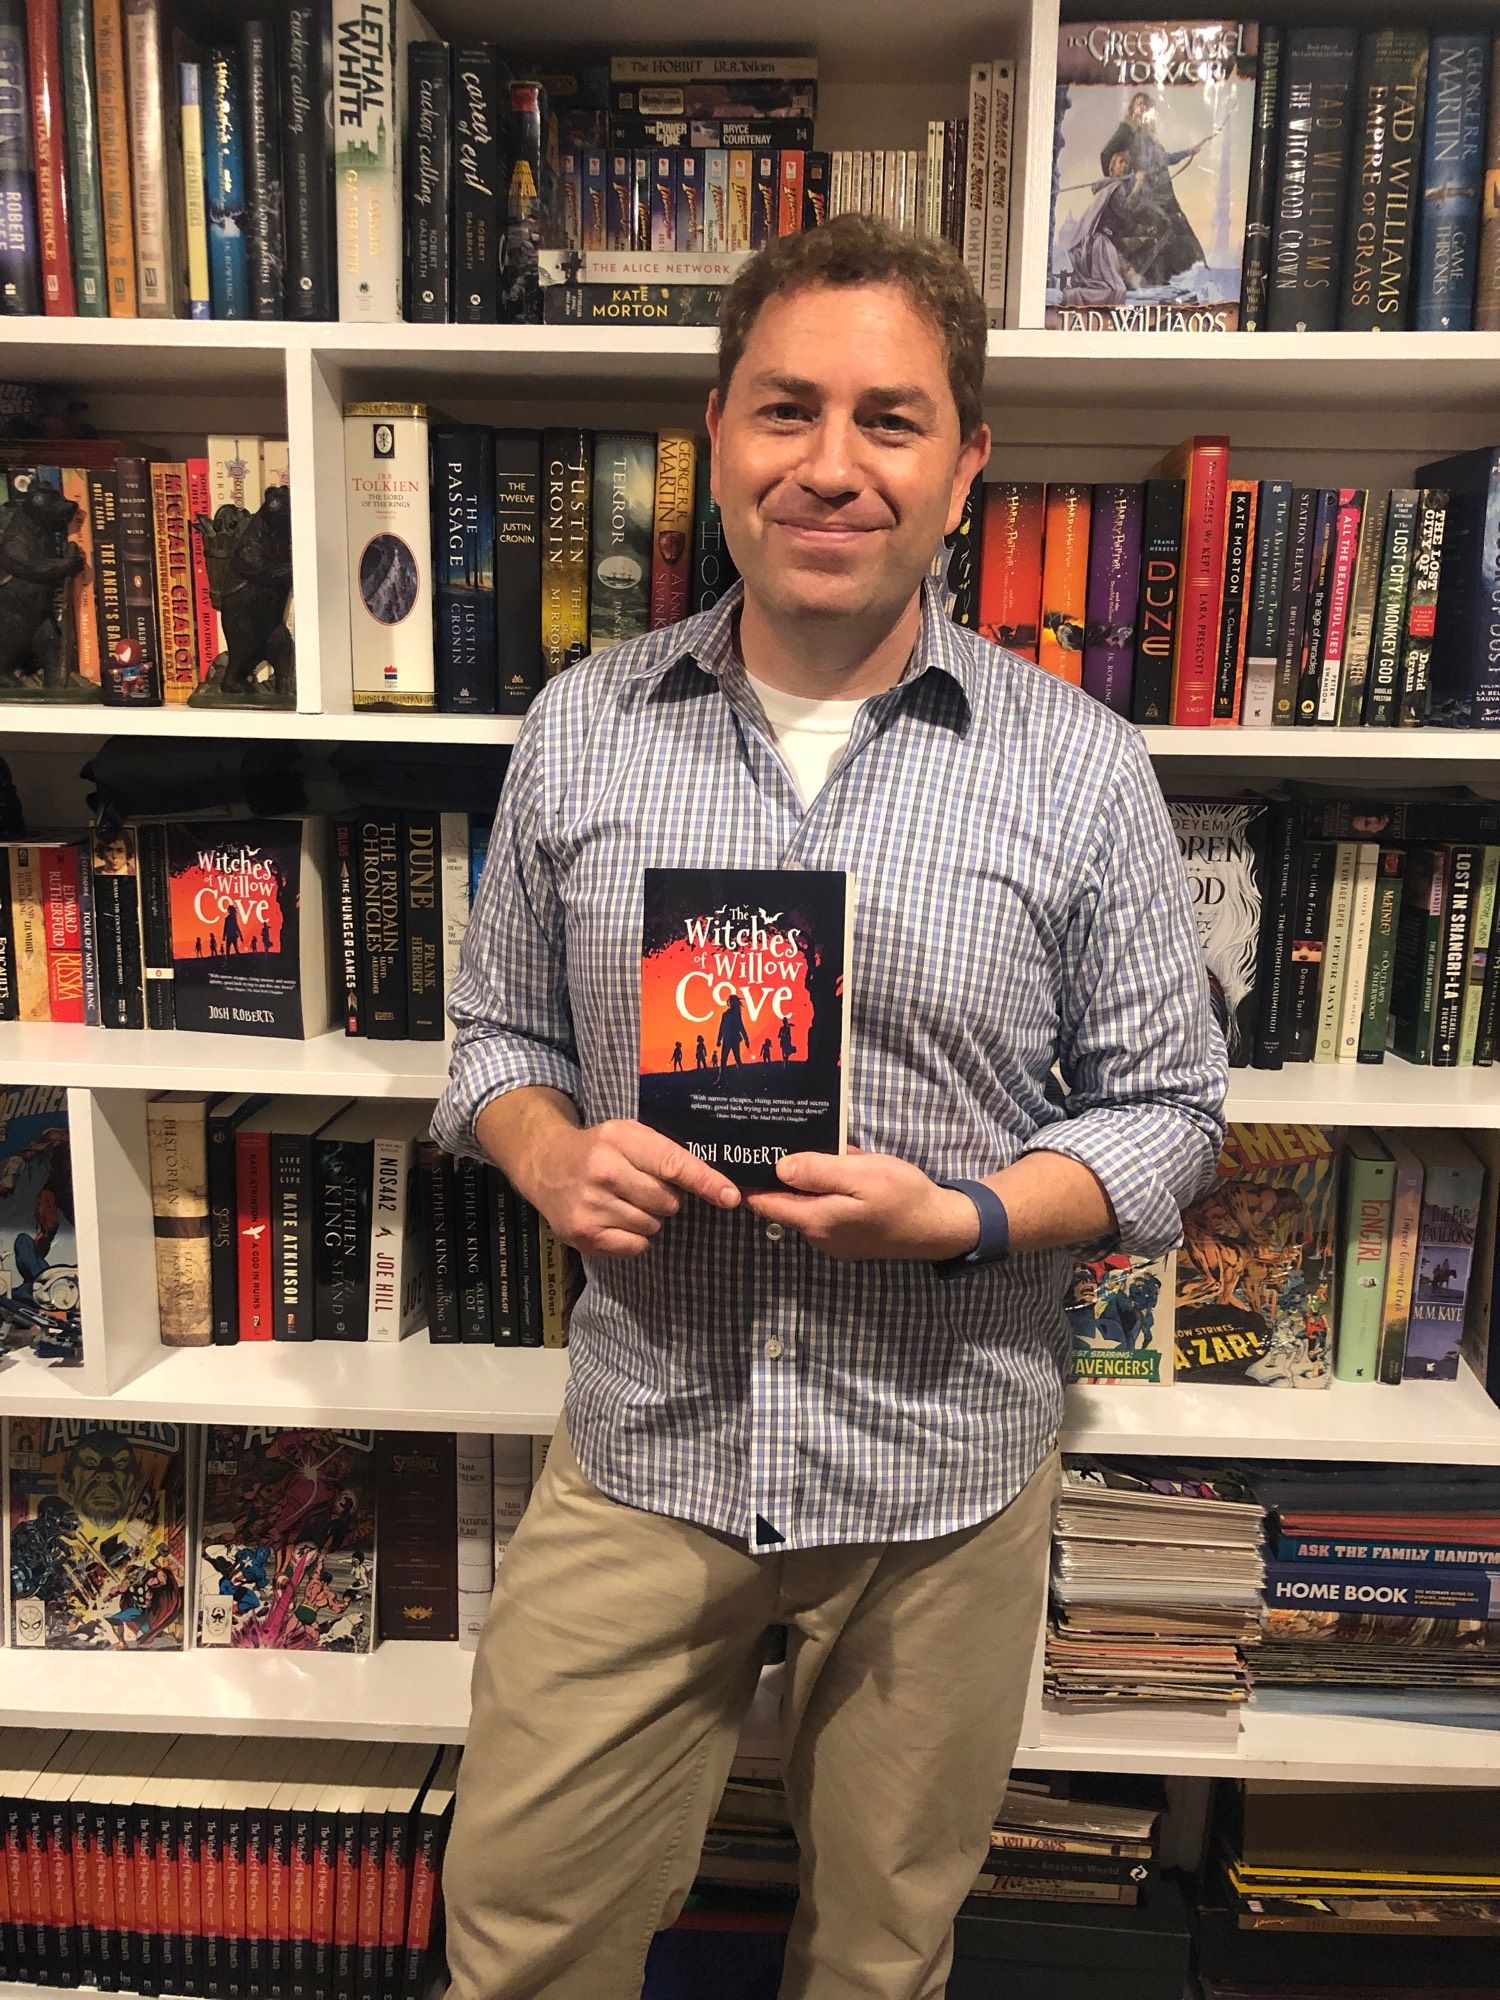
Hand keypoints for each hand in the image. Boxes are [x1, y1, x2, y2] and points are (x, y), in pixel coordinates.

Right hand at [529, 1118, 740, 1258]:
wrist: (545, 1163)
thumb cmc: (599, 1149)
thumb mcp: (629, 1135)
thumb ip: (666, 1154)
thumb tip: (717, 1187)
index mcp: (619, 1139)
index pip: (672, 1164)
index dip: (705, 1182)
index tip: (730, 1196)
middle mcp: (603, 1171)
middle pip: (666, 1202)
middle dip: (666, 1199)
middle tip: (644, 1188)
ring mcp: (590, 1205)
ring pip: (651, 1226)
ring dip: (649, 1218)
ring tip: (625, 1202)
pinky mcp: (583, 1233)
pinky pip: (635, 1246)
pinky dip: (634, 1238)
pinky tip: (616, 1219)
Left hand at [744, 1148, 980, 1262]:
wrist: (941, 1226)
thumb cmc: (902, 1195)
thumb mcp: (860, 1173)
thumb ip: (818, 1171)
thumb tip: (778, 1167)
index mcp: (815, 1220)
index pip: (765, 1203)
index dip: (750, 1181)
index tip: (738, 1155)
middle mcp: (819, 1237)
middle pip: (786, 1203)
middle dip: (783, 1175)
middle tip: (777, 1139)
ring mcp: (835, 1242)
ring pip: (809, 1205)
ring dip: (811, 1181)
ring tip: (816, 1149)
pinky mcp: (851, 1239)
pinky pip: (828, 1210)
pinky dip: (829, 1191)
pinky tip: (844, 1169)